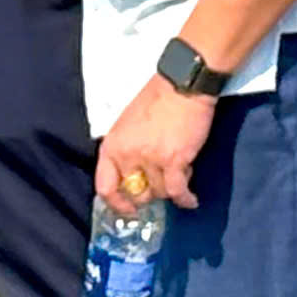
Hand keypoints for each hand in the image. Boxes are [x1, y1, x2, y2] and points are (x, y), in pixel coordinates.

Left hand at [96, 76, 214, 211]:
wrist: (182, 85)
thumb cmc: (156, 100)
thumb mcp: (129, 124)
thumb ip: (128, 150)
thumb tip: (135, 177)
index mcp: (113, 144)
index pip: (104, 186)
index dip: (116, 203)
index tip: (129, 211)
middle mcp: (127, 155)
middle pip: (137, 194)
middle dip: (151, 194)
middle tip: (162, 185)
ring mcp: (150, 159)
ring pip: (160, 192)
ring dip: (171, 188)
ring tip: (181, 171)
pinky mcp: (173, 160)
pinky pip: (177, 191)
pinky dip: (186, 198)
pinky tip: (191, 200)